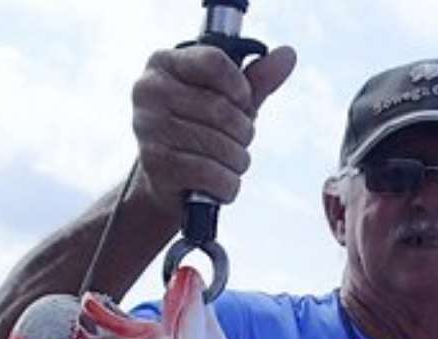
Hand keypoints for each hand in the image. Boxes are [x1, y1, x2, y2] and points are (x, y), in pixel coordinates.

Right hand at [132, 42, 296, 218]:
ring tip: (229, 165)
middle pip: (222, 110)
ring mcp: (149, 128)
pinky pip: (210, 173)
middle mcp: (150, 91)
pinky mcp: (156, 164)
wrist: (165, 185)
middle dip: (243, 134)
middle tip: (238, 143)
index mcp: (164, 64)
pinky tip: (222, 184)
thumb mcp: (225, 102)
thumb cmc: (197, 134)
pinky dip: (227, 185)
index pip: (215, 63)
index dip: (240, 88)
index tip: (243, 103)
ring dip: (238, 162)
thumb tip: (288, 55)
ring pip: (219, 146)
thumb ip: (256, 80)